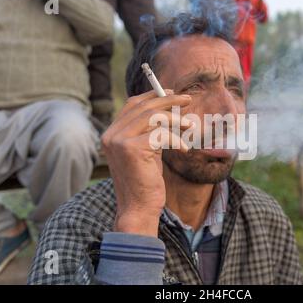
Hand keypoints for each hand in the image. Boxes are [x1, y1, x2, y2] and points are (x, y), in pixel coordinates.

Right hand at [101, 90, 191, 236]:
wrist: (138, 209)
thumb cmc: (145, 182)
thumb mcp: (145, 152)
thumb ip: (149, 132)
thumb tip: (166, 110)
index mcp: (111, 134)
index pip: (132, 105)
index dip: (152, 96)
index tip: (171, 93)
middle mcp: (111, 135)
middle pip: (142, 106)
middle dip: (167, 100)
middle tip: (187, 99)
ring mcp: (119, 141)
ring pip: (153, 117)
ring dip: (176, 118)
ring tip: (191, 125)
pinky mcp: (132, 149)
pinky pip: (161, 134)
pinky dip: (176, 139)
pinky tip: (184, 149)